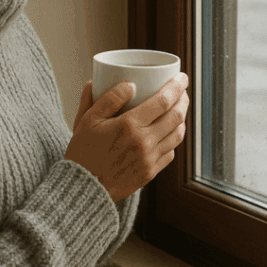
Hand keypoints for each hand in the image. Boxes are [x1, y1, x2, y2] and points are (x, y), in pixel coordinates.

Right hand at [65, 73, 189, 201]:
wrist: (83, 188)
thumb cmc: (83, 152)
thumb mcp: (87, 120)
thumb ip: (109, 99)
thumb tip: (130, 83)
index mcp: (129, 126)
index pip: (163, 101)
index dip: (176, 87)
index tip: (182, 77)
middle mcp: (144, 142)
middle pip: (176, 116)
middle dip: (183, 99)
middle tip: (182, 90)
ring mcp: (149, 159)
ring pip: (177, 135)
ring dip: (182, 118)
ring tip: (178, 109)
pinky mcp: (150, 173)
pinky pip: (170, 152)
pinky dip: (173, 139)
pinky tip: (168, 132)